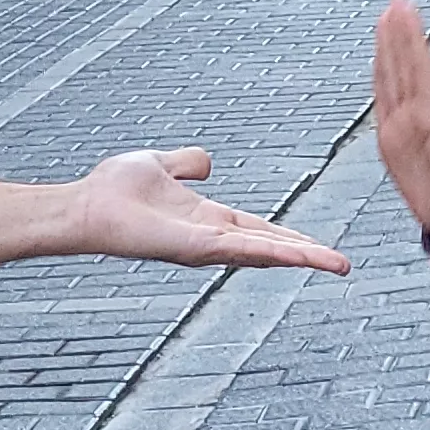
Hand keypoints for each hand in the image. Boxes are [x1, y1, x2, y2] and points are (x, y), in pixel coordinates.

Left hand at [0, 150, 347, 275]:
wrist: (86, 204)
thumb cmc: (114, 190)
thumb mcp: (162, 165)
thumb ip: (187, 164)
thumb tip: (207, 163)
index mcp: (209, 220)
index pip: (260, 231)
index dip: (291, 238)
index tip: (321, 248)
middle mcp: (211, 238)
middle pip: (269, 247)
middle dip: (307, 256)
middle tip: (343, 265)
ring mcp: (204, 247)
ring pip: (262, 252)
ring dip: (300, 257)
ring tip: (336, 264)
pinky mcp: (193, 248)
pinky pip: (239, 250)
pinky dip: (270, 252)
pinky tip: (297, 255)